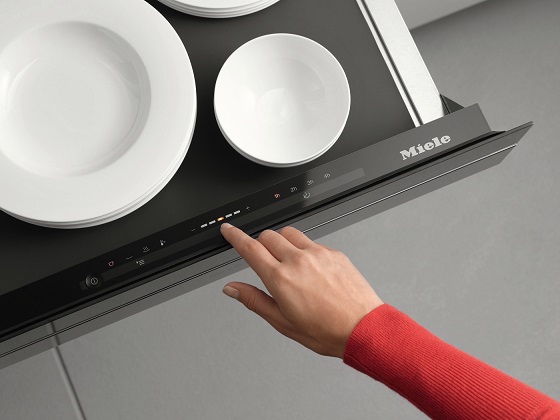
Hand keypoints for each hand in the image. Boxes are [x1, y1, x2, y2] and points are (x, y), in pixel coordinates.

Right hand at [220, 224, 382, 357]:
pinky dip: (303, 248)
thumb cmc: (326, 330)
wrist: (363, 327)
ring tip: (286, 261)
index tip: (228, 230)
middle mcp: (298, 260)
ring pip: (289, 233)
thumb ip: (254, 300)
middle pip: (268, 236)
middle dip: (259, 243)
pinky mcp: (333, 252)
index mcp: (281, 278)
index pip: (250, 248)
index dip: (235, 236)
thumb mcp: (282, 322)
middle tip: (262, 258)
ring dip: (280, 241)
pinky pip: (311, 241)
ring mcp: (317, 253)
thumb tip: (232, 289)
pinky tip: (309, 267)